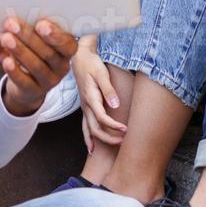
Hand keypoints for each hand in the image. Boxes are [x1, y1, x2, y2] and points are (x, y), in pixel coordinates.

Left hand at [0, 16, 78, 116]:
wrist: (26, 83)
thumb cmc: (34, 53)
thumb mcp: (38, 41)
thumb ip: (35, 31)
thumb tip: (19, 17)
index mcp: (66, 51)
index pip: (67, 44)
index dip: (55, 35)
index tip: (40, 24)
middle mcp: (61, 67)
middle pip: (48, 53)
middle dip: (29, 37)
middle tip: (12, 24)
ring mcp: (49, 81)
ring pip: (37, 66)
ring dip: (20, 51)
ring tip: (6, 39)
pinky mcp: (34, 91)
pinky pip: (25, 82)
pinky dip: (14, 71)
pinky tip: (5, 60)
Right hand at [73, 36, 125, 150]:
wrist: (79, 57)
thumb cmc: (91, 63)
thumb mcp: (101, 73)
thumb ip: (108, 89)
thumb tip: (115, 105)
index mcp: (90, 97)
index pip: (101, 118)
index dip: (113, 126)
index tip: (126, 129)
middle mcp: (85, 105)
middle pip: (95, 128)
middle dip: (109, 137)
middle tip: (124, 141)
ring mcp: (83, 107)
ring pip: (89, 130)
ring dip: (101, 140)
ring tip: (113, 148)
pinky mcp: (84, 107)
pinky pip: (84, 127)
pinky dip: (88, 138)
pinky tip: (92, 149)